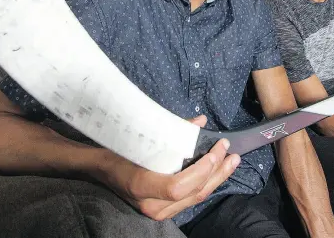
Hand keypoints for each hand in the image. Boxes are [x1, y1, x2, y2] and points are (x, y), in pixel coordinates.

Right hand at [100, 115, 239, 220]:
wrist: (101, 170)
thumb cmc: (120, 150)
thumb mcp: (142, 138)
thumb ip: (173, 131)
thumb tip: (200, 121)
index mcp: (142, 186)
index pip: (178, 186)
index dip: (201, 170)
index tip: (216, 150)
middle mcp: (151, 205)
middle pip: (193, 193)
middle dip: (217, 171)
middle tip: (231, 152)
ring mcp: (158, 211)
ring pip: (196, 198)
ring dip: (217, 178)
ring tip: (232, 162)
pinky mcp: (163, 211)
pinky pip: (191, 199)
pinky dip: (207, 183)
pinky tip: (218, 171)